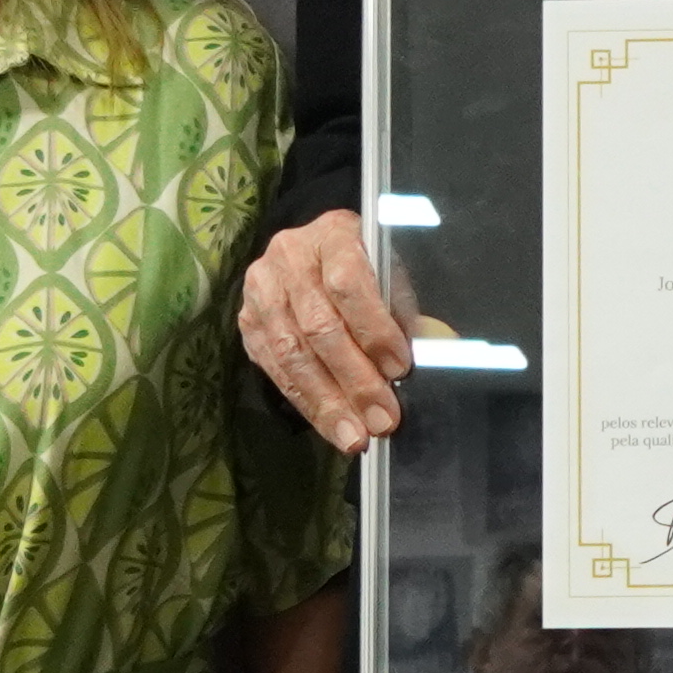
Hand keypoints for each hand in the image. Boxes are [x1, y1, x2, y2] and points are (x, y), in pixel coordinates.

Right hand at [239, 212, 434, 452]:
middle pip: (318, 325)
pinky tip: (330, 426)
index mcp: (333, 234)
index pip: (348, 282)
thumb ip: (401, 310)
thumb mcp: (390, 273)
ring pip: (292, 354)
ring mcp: (261, 291)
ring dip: (327, 402)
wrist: (311, 252)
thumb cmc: (365, 266)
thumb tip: (425, 360)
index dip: (373, 328)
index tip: (400, 369)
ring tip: (355, 437)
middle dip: (354, 379)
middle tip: (382, 419)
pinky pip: (275, 369)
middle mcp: (288, 257)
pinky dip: (306, 402)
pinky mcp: (247, 323)